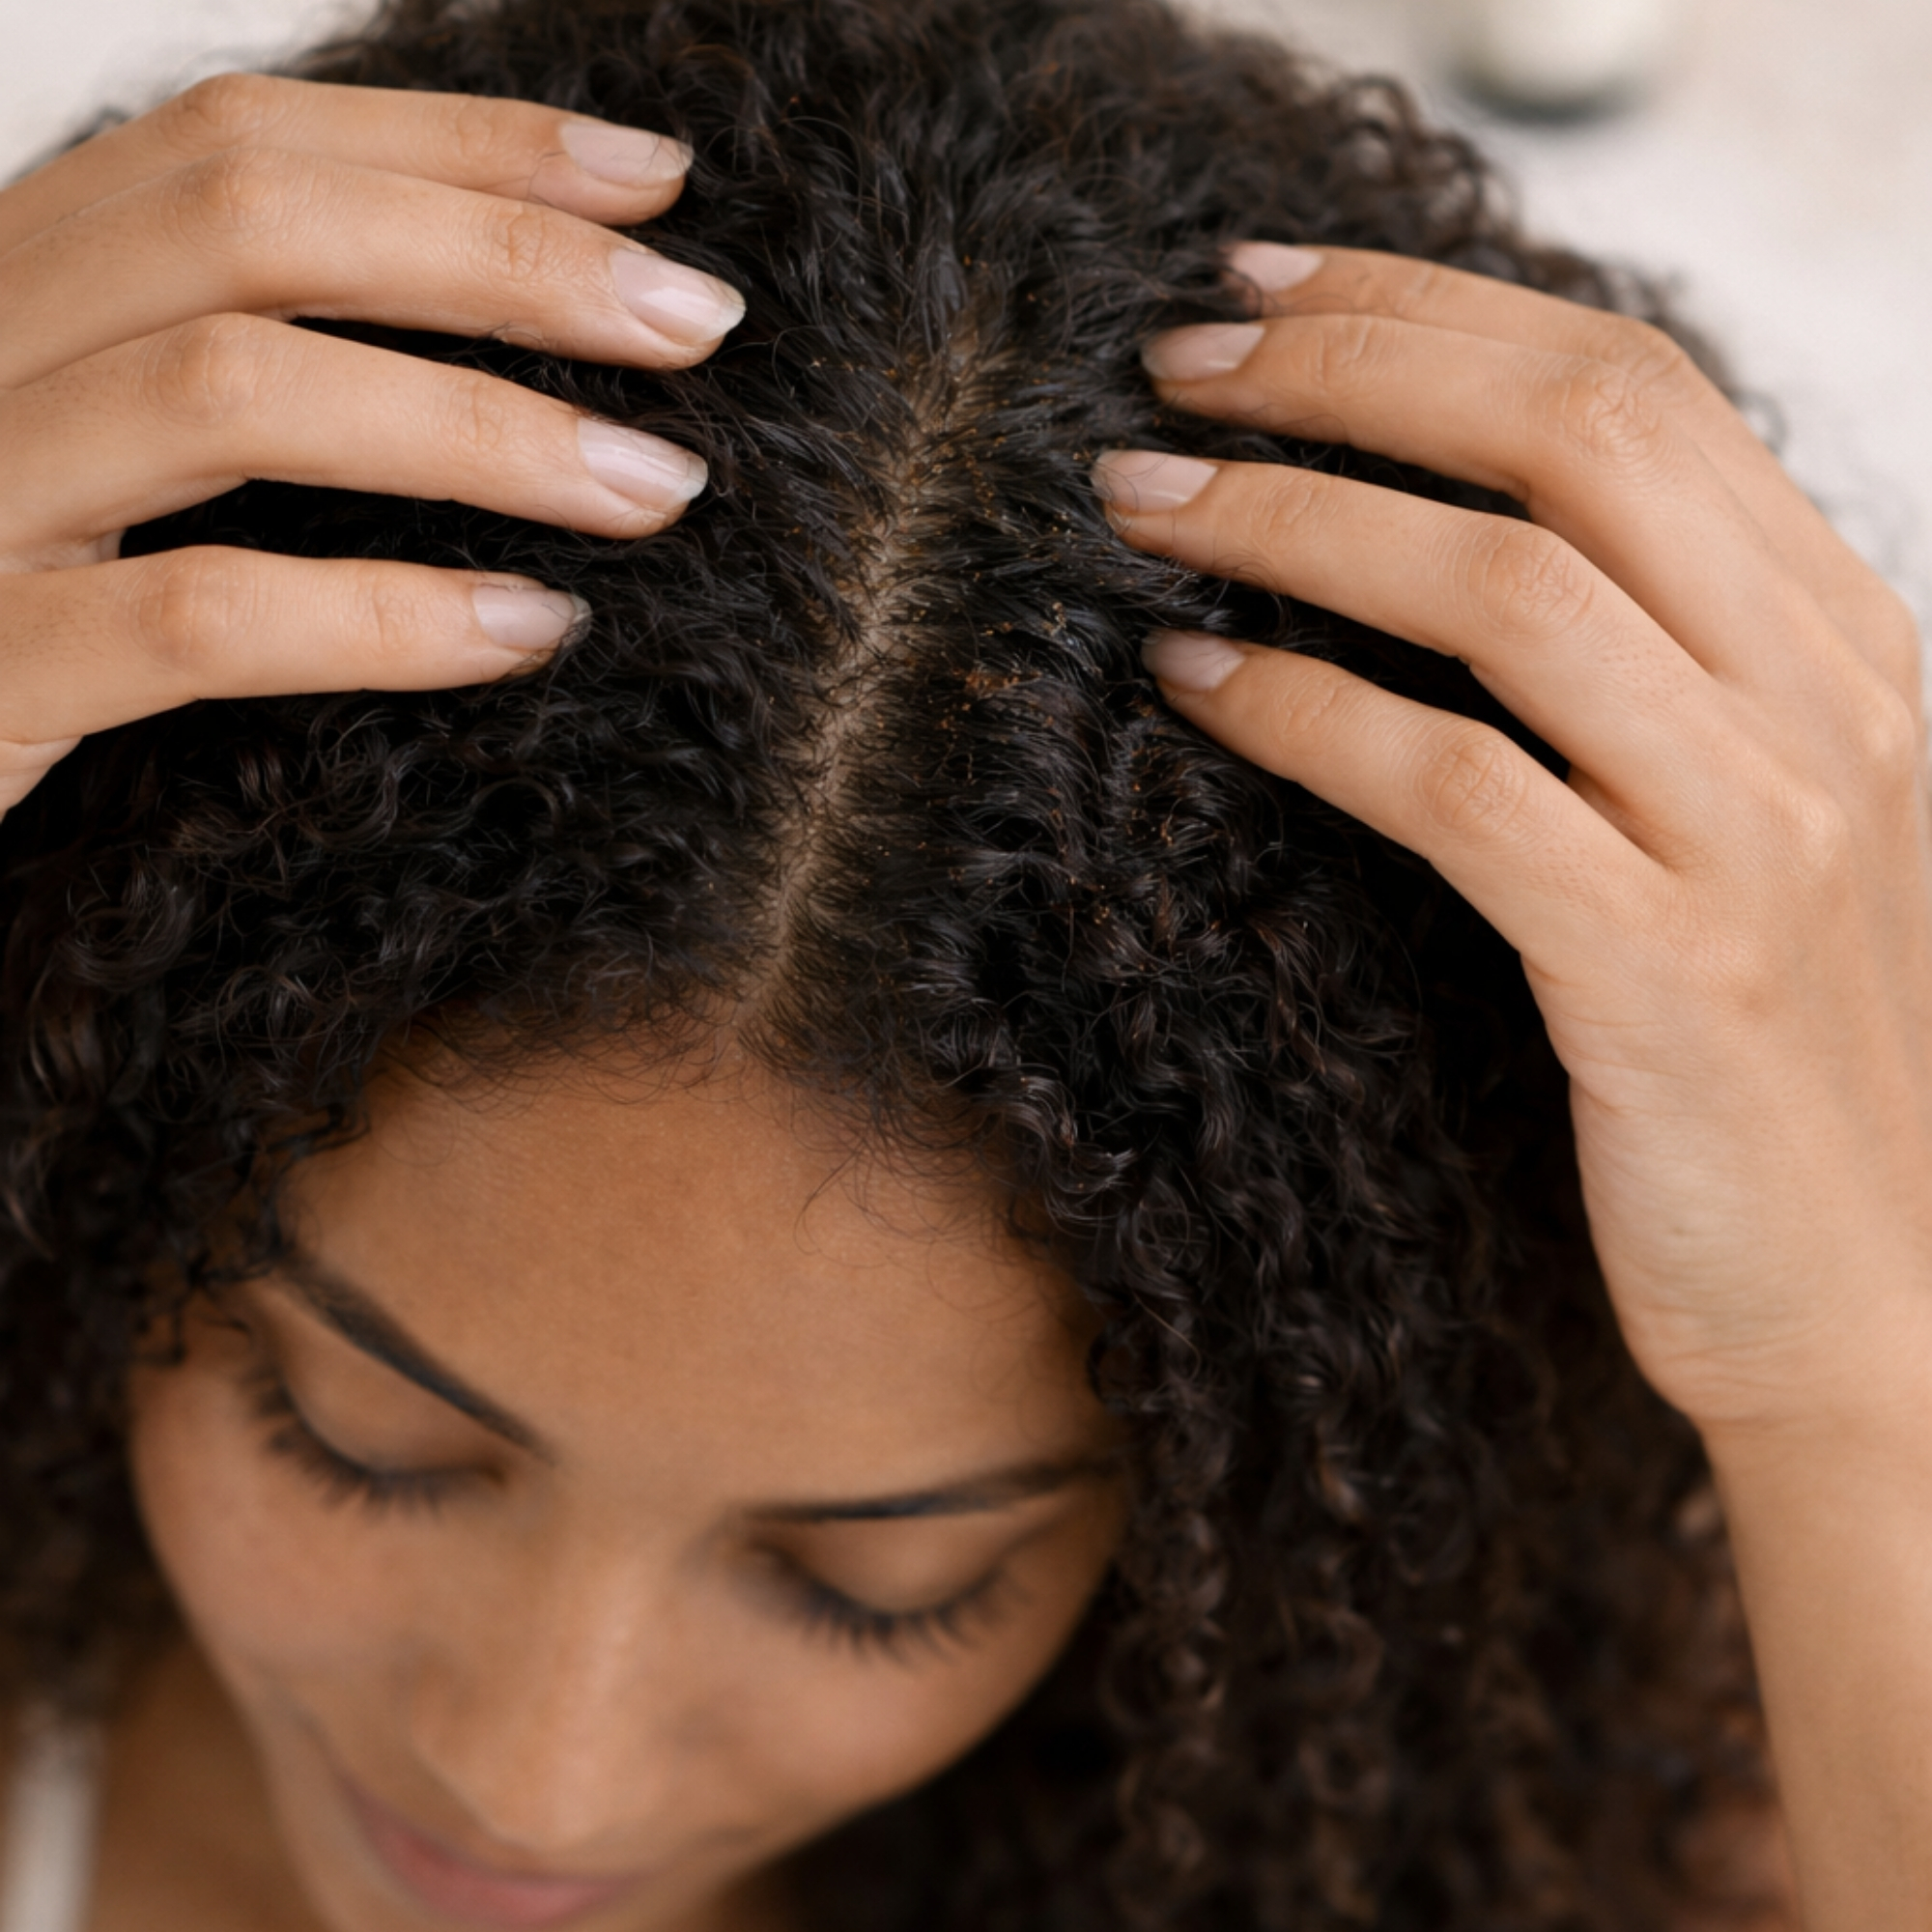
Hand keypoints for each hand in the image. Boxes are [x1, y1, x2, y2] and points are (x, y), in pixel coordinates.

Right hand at [0, 72, 743, 812]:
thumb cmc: (4, 611)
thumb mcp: (95, 456)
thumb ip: (222, 366)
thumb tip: (486, 340)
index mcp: (11, 280)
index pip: (241, 144)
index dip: (457, 143)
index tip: (652, 179)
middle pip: (249, 220)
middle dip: (503, 255)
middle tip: (699, 320)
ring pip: (230, 391)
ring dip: (479, 428)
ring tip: (659, 485)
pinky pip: (195, 621)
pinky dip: (382, 619)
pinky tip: (533, 630)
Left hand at [1094, 244, 1931, 1442]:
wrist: (1866, 1301)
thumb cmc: (1755, 1060)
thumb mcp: (1728, 820)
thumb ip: (1634, 669)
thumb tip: (1418, 539)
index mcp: (1841, 638)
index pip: (1636, 387)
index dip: (1431, 310)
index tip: (1263, 287)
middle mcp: (1824, 703)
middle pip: (1577, 436)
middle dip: (1351, 370)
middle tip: (1174, 364)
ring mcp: (1762, 831)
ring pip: (1508, 590)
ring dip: (1295, 523)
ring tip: (1141, 503)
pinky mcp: (1673, 969)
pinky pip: (1456, 785)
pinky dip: (1307, 713)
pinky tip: (1192, 684)